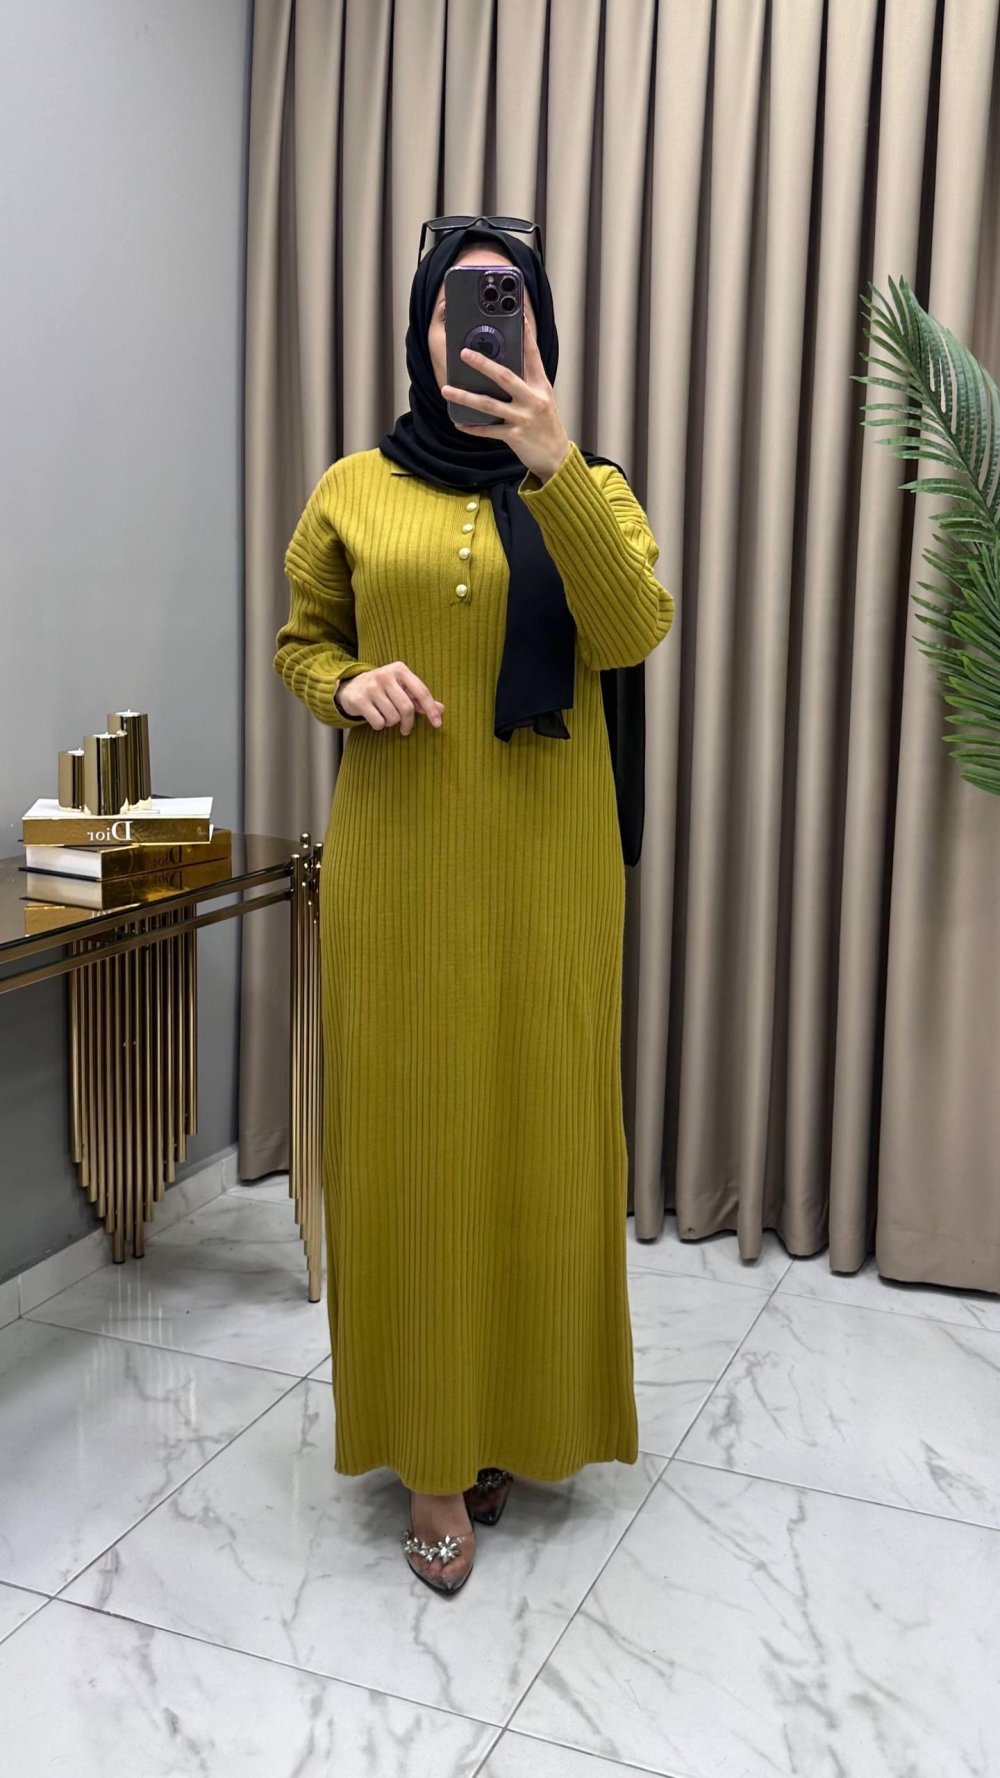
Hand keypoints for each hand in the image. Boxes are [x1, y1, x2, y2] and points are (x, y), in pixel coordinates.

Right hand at [336, 664, 443, 734]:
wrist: (350, 687)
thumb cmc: (383, 689)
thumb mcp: (402, 689)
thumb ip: (420, 699)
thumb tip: (442, 709)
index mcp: (400, 670)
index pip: (421, 691)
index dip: (431, 709)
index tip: (437, 724)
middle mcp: (385, 675)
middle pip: (407, 708)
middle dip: (408, 723)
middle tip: (405, 729)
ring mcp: (371, 686)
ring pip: (392, 717)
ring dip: (391, 723)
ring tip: (385, 716)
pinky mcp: (360, 699)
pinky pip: (378, 722)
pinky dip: (379, 725)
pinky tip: (375, 718)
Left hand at [441, 311, 571, 482]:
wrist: (557, 457)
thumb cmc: (546, 426)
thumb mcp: (542, 400)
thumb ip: (526, 384)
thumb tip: (500, 369)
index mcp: (541, 386)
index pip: (533, 355)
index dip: (526, 334)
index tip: (518, 314)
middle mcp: (533, 399)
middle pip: (505, 376)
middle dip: (483, 364)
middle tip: (464, 353)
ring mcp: (524, 418)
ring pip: (489, 404)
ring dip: (465, 396)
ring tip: (446, 390)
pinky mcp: (515, 436)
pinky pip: (488, 430)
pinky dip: (473, 427)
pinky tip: (459, 422)